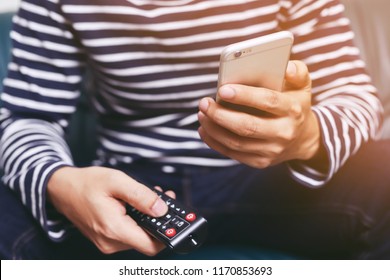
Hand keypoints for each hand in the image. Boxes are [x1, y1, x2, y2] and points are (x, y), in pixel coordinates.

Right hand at [47, 166, 173, 255]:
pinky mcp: (106, 239)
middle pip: (147, 241)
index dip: (168, 235)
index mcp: (114, 228)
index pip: (151, 245)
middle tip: (164, 200)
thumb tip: (162, 209)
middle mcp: (110, 242)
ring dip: (148, 220)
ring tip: (150, 198)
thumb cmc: (86, 183)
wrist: (62, 189)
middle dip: (159, 222)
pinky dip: (137, 222)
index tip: (177, 220)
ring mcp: (107, 242)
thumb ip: (141, 196)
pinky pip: (128, 235)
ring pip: (138, 237)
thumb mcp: (116, 181)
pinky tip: (137, 205)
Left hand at [198, 60, 320, 168]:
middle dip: (221, 115)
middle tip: (204, 103)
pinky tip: (204, 129)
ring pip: (236, 142)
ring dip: (214, 128)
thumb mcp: (302, 85)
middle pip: (248, 126)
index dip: (244, 95)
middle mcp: (284, 133)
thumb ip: (296, 71)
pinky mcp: (261, 162)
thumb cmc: (294, 103)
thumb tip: (286, 68)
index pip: (268, 101)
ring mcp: (272, 150)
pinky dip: (215, 142)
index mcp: (293, 109)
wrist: (303, 137)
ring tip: (202, 113)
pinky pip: (233, 154)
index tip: (222, 89)